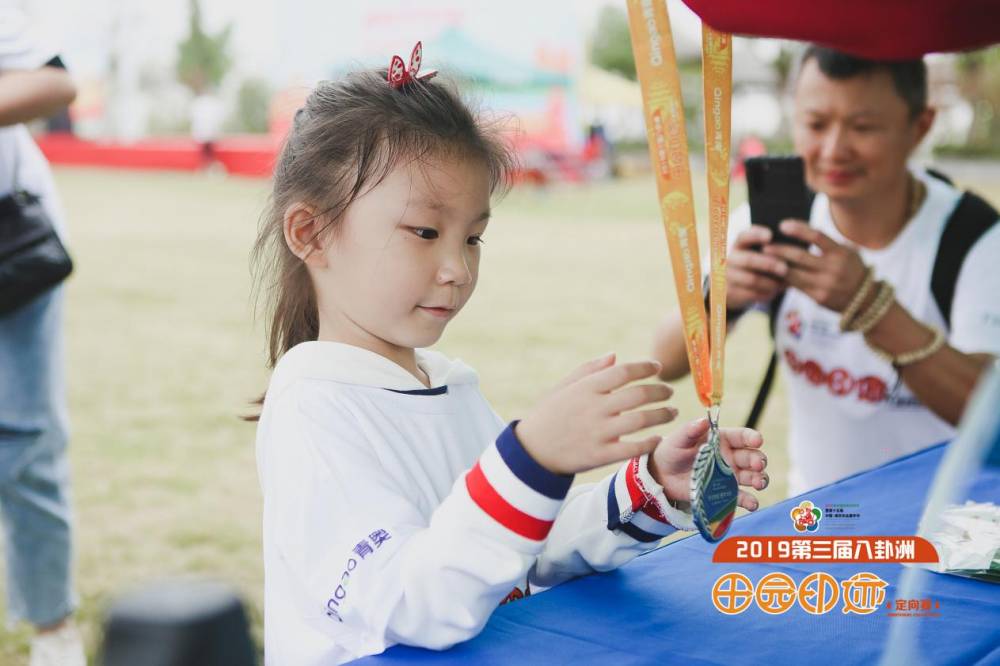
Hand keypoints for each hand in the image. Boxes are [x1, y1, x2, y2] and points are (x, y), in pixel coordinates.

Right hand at [516, 354, 677, 474]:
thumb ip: (589, 370)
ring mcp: (598, 432)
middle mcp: (595, 408)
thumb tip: (615, 356)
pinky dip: (649, 443)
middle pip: (639, 395)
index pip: (624, 372)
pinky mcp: (600, 455)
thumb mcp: (563, 387)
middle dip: (661, 391)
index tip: (657, 367)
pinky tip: (657, 438)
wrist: (531, 451)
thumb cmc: (548, 415)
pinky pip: (633, 448)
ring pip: (641, 421)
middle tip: (670, 391)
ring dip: (663, 415)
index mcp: (586, 388)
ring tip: (672, 412)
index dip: (645, 367)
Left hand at [648, 418, 766, 510]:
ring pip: (751, 476)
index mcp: (722, 439)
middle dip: (758, 460)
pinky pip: (740, 496)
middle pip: (751, 457)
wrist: (663, 475)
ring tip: (759, 483)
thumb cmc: (672, 450)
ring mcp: (729, 476)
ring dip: (759, 479)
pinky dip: (749, 500)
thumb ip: (690, 430)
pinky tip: (753, 503)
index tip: (757, 440)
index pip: (742, 436)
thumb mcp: (679, 439)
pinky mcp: (725, 492)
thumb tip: (704, 420)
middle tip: (757, 465)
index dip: (752, 437)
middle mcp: (730, 457)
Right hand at [727, 225, 788, 309]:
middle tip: (785, 269)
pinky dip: (766, 293)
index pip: (744, 236)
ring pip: (751, 279)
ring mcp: (728, 276)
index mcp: (738, 245)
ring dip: (770, 282)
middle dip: (768, 264)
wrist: (733, 285)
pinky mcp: (730, 292)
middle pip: (748, 260)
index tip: (770, 236)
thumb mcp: (757, 253)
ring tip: (784, 283)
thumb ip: (771, 249)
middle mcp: (729, 259)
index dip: (756, 235)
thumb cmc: (754, 265)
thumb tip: (794, 249)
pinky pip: (751, 294)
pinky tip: (775, 292)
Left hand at [762, 220, 867, 312]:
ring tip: (763, 258)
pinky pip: (795, 286)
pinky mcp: (818, 297)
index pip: (817, 236)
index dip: (798, 229)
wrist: (864, 299)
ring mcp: (825, 284)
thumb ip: (828, 243)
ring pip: (794, 273)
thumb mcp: (847, 253)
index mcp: (841, 252)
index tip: (782, 225)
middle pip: (800, 256)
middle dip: (779, 250)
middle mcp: (833, 268)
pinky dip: (782, 279)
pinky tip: (772, 272)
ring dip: (776, 265)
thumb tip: (800, 229)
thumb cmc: (850, 269)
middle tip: (764, 245)